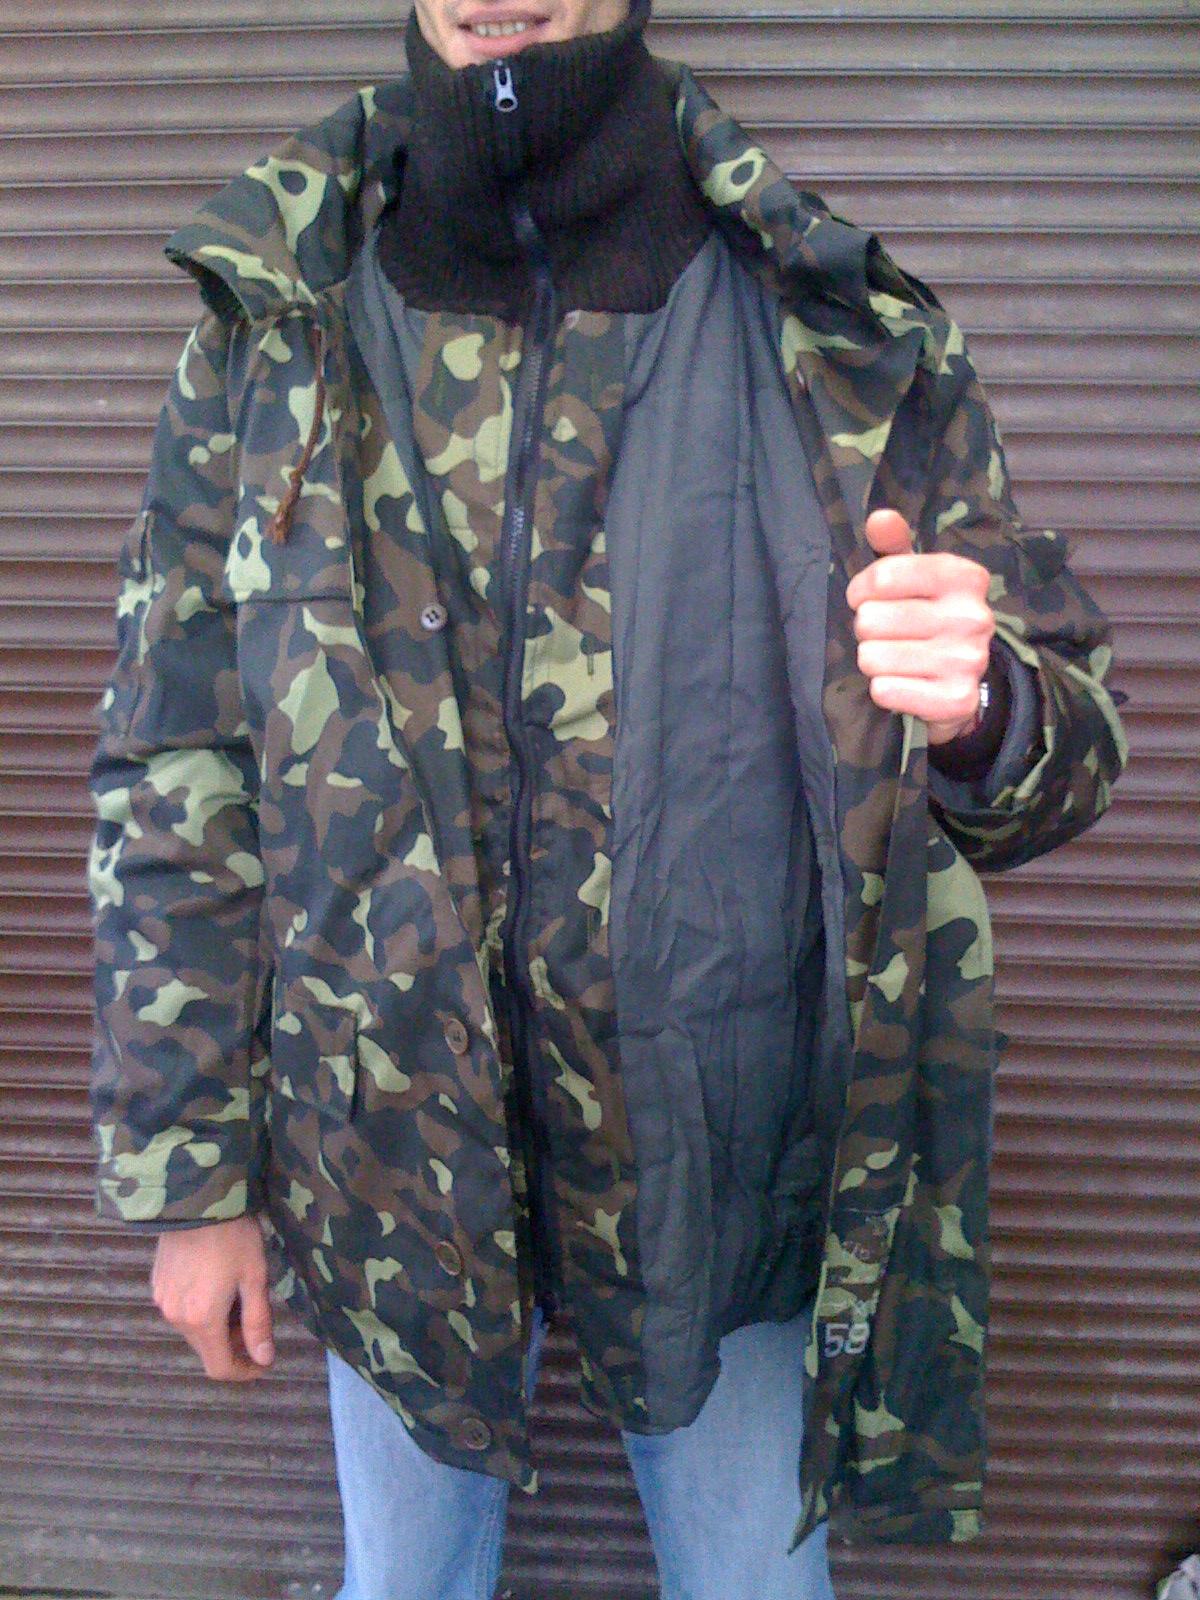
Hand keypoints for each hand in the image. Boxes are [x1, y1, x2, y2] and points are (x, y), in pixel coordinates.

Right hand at [150, 1214, 274, 1380]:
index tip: (263, 1361)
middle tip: (256, 1320)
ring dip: (217, 1326)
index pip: (219, 1368)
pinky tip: (217, 1284)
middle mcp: (175, 1317)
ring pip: (193, 1329)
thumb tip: (264, 1359)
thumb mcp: (254, 1278)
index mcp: (201, 1320)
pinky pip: (181, 1309)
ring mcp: (162, 1300)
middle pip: (206, 1348)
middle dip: (234, 1344)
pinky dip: (201, 1309)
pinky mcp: (157, 1284)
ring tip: (239, 1295)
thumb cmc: (232, 1236)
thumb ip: (258, 1323)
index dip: (244, 1371)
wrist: (196, 1198)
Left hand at [845, 509, 993, 744]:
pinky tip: (903, 683)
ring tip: (894, 657)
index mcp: (964, 577)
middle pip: (871, 619)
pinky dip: (884, 689)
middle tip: (886, 634)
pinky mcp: (956, 699)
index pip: (882, 577)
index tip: (866, 598)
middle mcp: (973, 616)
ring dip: (873, 660)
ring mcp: (968, 660)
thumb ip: (893, 546)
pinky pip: (885, 690)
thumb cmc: (926, 616)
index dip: (860, 591)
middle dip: (866, 629)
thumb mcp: (913, 576)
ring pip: (872, 657)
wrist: (958, 681)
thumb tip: (879, 518)